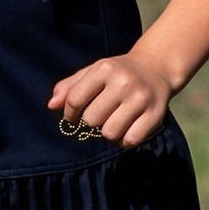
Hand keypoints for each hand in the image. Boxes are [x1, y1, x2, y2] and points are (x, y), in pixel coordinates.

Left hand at [48, 40, 178, 150]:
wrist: (156, 68)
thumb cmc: (117, 73)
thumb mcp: (94, 72)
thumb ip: (70, 87)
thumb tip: (51, 106)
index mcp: (104, 69)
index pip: (75, 99)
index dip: (69, 114)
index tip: (72, 118)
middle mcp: (123, 82)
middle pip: (92, 119)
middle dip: (90, 123)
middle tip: (97, 118)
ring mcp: (140, 99)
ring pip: (110, 133)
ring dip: (106, 134)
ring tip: (111, 123)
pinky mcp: (155, 115)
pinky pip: (130, 140)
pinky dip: (123, 141)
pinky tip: (124, 130)